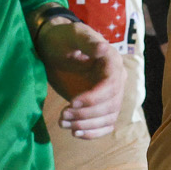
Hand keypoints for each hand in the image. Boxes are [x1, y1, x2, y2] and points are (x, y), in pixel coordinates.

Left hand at [38, 15, 123, 137]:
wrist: (54, 48)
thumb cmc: (62, 39)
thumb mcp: (73, 35)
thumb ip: (87, 41)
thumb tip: (103, 47)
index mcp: (112, 62)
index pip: (111, 86)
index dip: (93, 98)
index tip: (71, 102)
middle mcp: (116, 79)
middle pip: (110, 105)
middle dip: (86, 114)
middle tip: (62, 115)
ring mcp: (109, 95)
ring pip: (108, 118)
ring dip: (87, 125)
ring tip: (63, 123)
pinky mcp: (100, 106)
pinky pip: (105, 125)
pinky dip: (92, 133)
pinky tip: (75, 133)